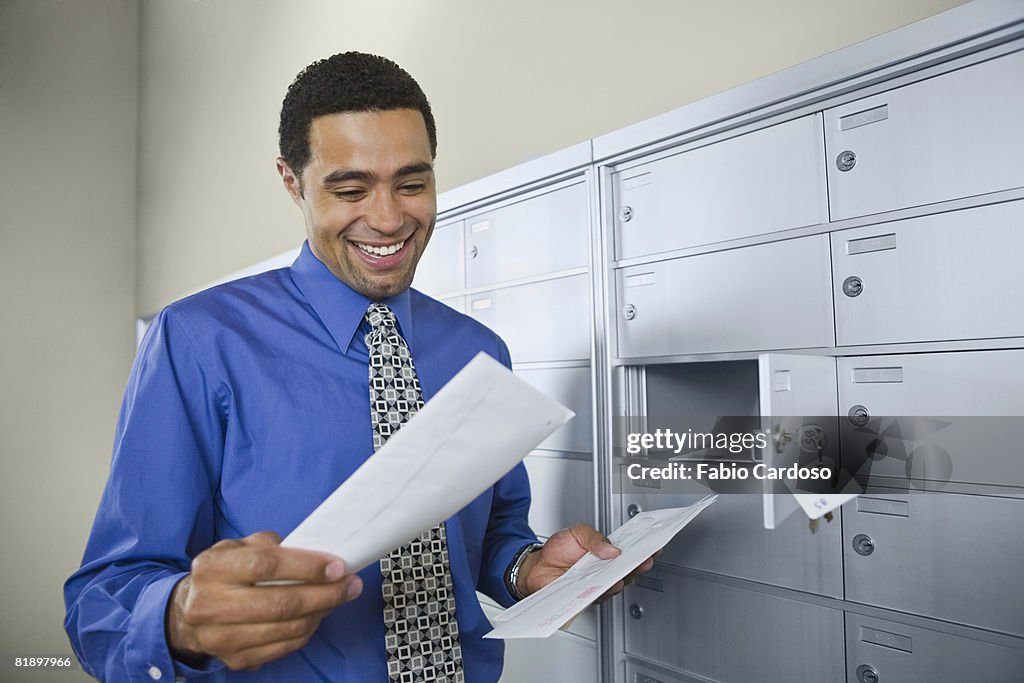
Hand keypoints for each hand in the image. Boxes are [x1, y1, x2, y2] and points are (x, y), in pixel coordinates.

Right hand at [166, 531, 361, 670]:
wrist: (187, 613)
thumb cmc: (223, 573)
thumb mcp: (237, 547)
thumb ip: (271, 545)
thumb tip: (316, 555)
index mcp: (212, 569)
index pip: (266, 565)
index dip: (307, 566)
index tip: (337, 566)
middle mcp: (210, 605)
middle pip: (280, 603)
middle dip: (325, 594)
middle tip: (351, 585)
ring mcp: (221, 638)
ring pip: (286, 628)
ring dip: (322, 612)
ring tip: (339, 597)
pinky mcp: (235, 659)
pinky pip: (284, 647)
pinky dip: (308, 630)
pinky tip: (319, 615)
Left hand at [516, 524, 656, 601]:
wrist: (537, 566)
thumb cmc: (558, 549)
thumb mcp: (577, 533)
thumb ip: (595, 538)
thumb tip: (612, 549)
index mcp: (607, 552)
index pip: (630, 551)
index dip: (644, 549)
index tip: (653, 545)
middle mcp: (605, 570)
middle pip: (629, 570)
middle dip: (638, 565)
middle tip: (643, 560)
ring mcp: (598, 584)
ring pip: (616, 585)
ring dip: (621, 579)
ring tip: (622, 573)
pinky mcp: (587, 596)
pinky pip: (599, 596)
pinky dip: (603, 590)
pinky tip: (605, 584)